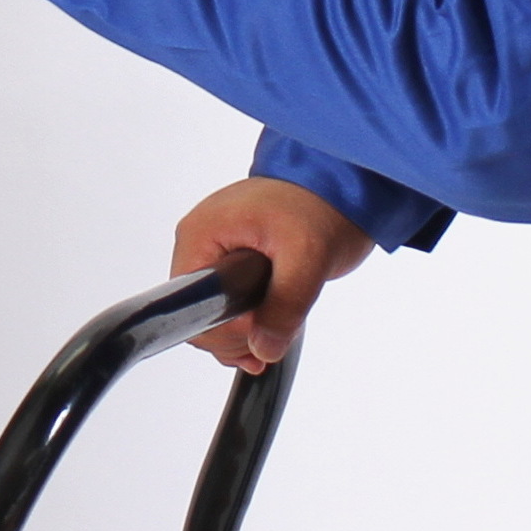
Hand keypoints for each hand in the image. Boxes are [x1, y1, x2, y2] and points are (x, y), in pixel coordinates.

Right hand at [175, 178, 374, 371]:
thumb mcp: (307, 258)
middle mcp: (201, 242)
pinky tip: (274, 325)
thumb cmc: (321, 202)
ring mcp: (216, 250)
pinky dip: (251, 320)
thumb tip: (263, 349)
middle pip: (200, 312)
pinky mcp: (233, 259)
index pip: (189, 305)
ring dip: (246, 330)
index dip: (224, 329)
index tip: (260, 331)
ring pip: (216, 312)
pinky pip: (229, 301)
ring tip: (280, 326)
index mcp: (202, 234)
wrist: (340, 181)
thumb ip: (284, 306)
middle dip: (237, 334)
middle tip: (277, 333)